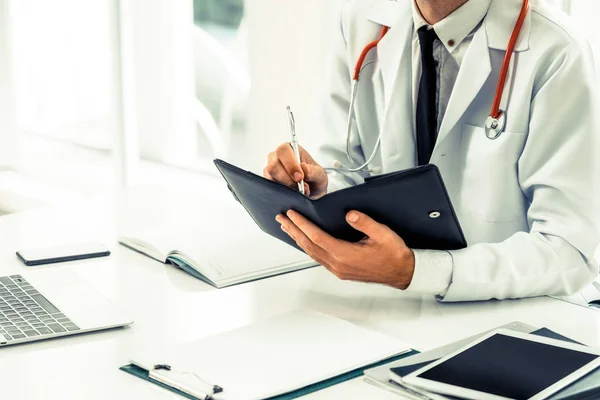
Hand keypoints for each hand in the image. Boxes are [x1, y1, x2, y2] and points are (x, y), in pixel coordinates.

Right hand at [264, 143, 327, 198]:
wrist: (313, 192)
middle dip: (287, 179)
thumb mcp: (320, 175)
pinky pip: (270, 187)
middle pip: (273, 165)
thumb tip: (304, 168)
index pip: (283, 150)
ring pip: (270, 177)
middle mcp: (278, 157)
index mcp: (291, 148)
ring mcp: (272, 170)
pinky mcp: (269, 181)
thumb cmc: (314, 179)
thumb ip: (314, 172)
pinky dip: (282, 192)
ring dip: (286, 187)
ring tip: (300, 191)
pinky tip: (292, 193)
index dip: (290, 164)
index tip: (300, 177)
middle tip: (300, 187)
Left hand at [276, 210, 414, 289]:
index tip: (292, 214)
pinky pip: (319, 257)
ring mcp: (338, 269)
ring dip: (298, 239)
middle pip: (309, 246)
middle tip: (281, 218)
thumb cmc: (394, 254)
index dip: (302, 225)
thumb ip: (365, 223)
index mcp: (345, 255)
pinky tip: (304, 240)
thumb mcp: (383, 234)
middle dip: (293, 230)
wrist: (403, 272)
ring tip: (287, 227)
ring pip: (312, 253)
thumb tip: (349, 214)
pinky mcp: (341, 271)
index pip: (317, 237)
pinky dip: (308, 246)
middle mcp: (338, 264)